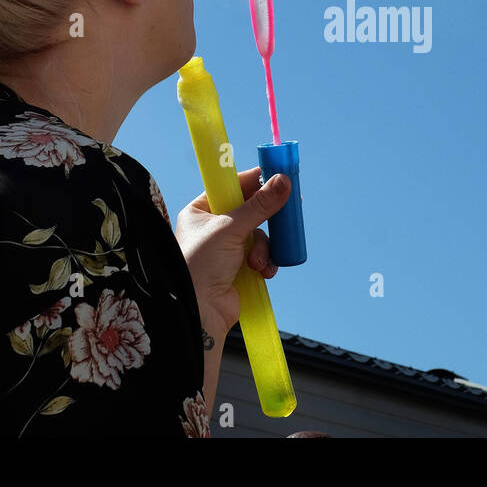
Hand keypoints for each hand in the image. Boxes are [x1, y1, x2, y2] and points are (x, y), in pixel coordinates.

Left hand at [174, 167, 290, 336]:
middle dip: (265, 217)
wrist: (198, 312)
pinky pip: (261, 256)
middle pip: (250, 210)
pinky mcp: (239, 268)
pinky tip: (262, 272)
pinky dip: (265, 262)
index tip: (277, 175)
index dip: (255, 181)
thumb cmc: (201, 264)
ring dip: (262, 248)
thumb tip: (283, 181)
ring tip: (256, 262)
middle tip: (287, 209)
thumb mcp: (230, 229)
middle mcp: (213, 228)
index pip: (231, 186)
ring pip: (259, 236)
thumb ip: (259, 206)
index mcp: (201, 211)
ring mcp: (227, 249)